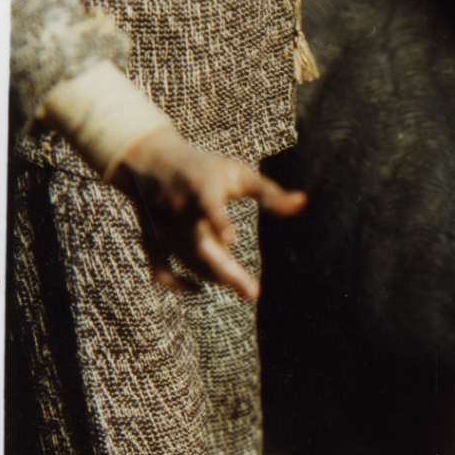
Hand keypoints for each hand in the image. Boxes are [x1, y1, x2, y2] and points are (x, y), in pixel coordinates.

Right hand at [109, 125, 306, 299]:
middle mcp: (179, 210)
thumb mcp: (239, 173)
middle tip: (254, 293)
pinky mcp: (152, 240)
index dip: (218, 221)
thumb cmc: (207, 169)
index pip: (209, 206)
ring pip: (188, 261)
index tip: (231, 238)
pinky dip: (178, 283)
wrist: (153, 161)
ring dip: (215, 276)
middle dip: (226, 272)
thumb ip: (270, 192)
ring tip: (245, 284)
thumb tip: (303, 201)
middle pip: (201, 247)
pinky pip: (161, 270)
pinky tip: (201, 288)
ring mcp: (163, 228)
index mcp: (201, 189)